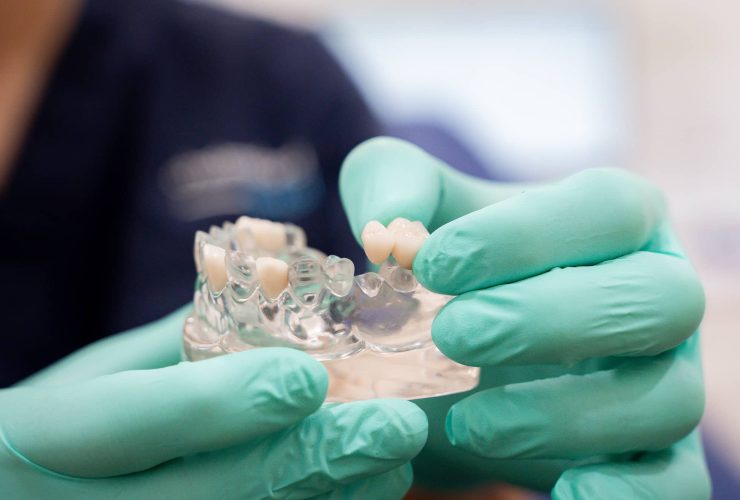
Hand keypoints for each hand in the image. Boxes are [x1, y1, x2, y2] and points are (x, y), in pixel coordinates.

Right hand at [1, 306, 426, 498]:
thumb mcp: (84, 383)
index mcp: (31, 439)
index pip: (130, 420)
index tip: (310, 376)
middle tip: (397, 427)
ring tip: (393, 467)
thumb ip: (166, 347)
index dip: (220, 402)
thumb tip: (265, 292)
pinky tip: (356, 499)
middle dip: (309, 461)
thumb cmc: (40, 441)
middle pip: (205, 495)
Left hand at [340, 137, 708, 498]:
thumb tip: (386, 232)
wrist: (473, 343)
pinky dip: (625, 494)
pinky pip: (674, 481)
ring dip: (566, 415)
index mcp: (618, 220)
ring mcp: (667, 375)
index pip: (607, 208)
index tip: (434, 264)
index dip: (524, 234)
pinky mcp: (656, 450)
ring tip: (468, 420)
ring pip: (668, 399)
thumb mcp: (421, 212)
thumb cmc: (458, 265)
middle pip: (658, 299)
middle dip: (550, 319)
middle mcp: (658, 291)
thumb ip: (392, 186)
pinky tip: (562, 492)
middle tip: (454, 335)